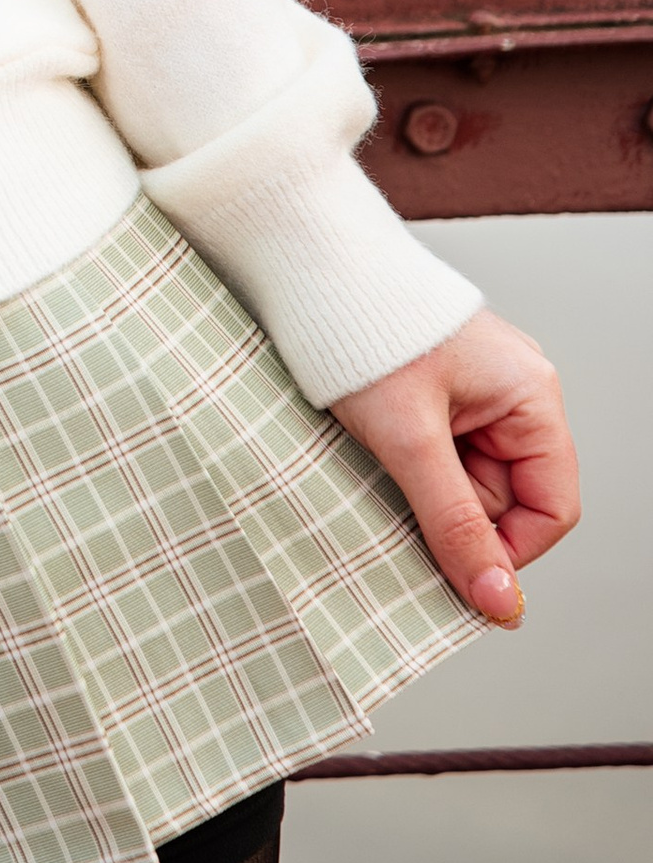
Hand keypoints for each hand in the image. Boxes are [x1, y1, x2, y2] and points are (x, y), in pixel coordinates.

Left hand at [330, 307, 578, 626]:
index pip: (551, 509)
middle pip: (503, 499)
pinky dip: (406, 464)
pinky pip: (436, 456)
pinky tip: (374, 441)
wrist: (310, 264)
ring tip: (379, 452)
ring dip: (421, 486)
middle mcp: (512, 395)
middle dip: (451, 510)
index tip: (456, 571)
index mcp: (531, 397)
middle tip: (399, 492)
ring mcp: (473, 394)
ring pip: (462, 481)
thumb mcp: (409, 439)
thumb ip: (454, 522)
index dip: (507, 551)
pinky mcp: (435, 394)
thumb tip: (497, 598)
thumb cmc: (365, 327)